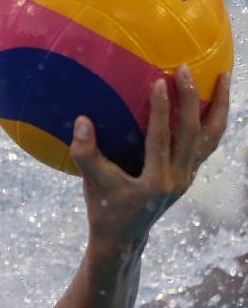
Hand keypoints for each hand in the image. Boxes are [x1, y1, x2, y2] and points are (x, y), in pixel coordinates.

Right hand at [70, 67, 229, 249]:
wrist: (123, 238)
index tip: (160, 81)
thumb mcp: (92, 183)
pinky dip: (213, 120)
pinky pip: (208, 143)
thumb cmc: (104, 210)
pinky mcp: (189, 174)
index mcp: (155, 181)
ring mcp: (188, 177)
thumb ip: (85, 153)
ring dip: (219, 106)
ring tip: (225, 76)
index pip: (162, 138)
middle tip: (185, 69)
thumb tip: (82, 120)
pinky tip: (213, 101)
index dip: (162, 109)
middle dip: (192, 98)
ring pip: (211, 137)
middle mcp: (178, 178)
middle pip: (193, 132)